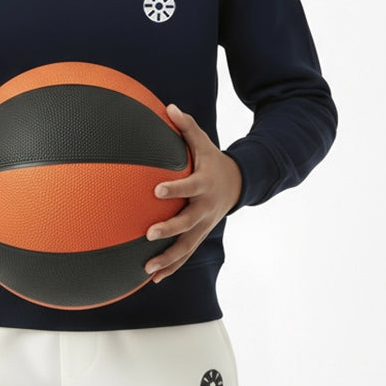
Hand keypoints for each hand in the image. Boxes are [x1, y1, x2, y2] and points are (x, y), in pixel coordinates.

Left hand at [145, 104, 241, 283]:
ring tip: (147, 268)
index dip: (174, 188)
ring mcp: (203, 225)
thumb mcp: (204, 142)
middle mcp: (205, 208)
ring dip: (168, 259)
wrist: (237, 184)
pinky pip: (185, 254)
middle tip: (148, 233)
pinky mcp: (200, 236)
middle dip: (169, 229)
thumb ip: (186, 127)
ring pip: (186, 246)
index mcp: (204, 184)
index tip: (156, 189)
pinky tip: (152, 278)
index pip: (189, 186)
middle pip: (187, 222)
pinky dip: (171, 267)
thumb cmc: (212, 160)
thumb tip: (168, 106)